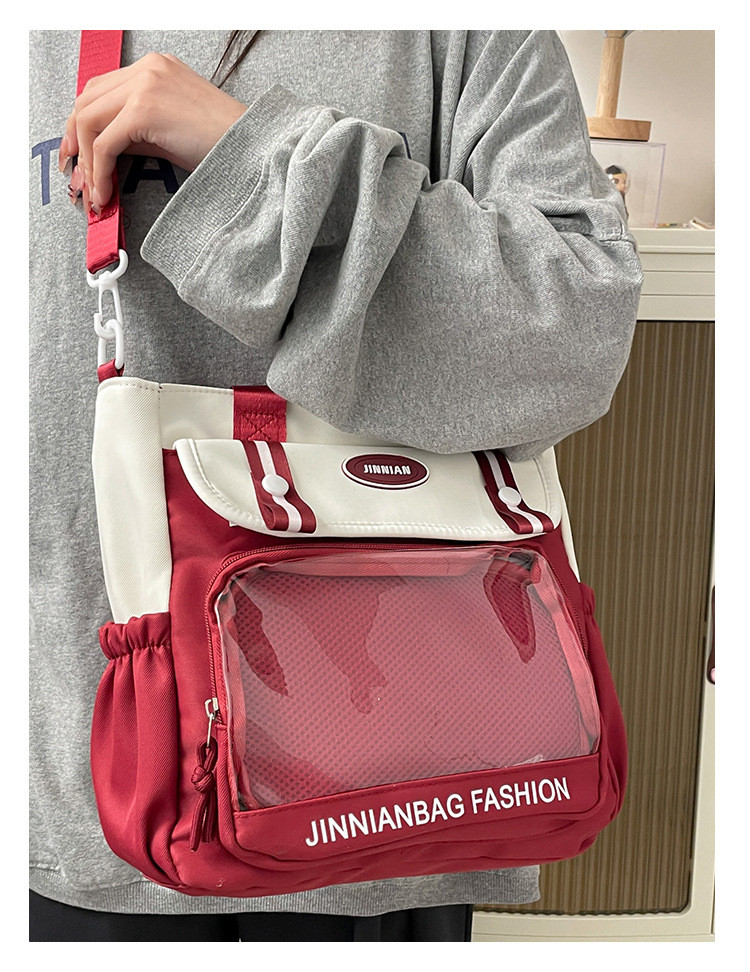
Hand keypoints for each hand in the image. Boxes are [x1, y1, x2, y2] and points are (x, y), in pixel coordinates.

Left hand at [59, 52, 247, 212]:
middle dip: (74, 140)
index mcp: (155, 67)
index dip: (81, 122)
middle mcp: (147, 69)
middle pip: (87, 100)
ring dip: (86, 160)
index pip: (101, 89)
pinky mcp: (144, 110)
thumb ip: (137, 132)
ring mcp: (144, 85)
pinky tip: (105, 192)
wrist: (252, 146)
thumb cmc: (222, 142)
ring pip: (89, 120)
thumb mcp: (172, 130)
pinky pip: (105, 143)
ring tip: (92, 191)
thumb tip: (106, 152)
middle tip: (76, 174)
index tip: (77, 151)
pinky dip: (99, 170)